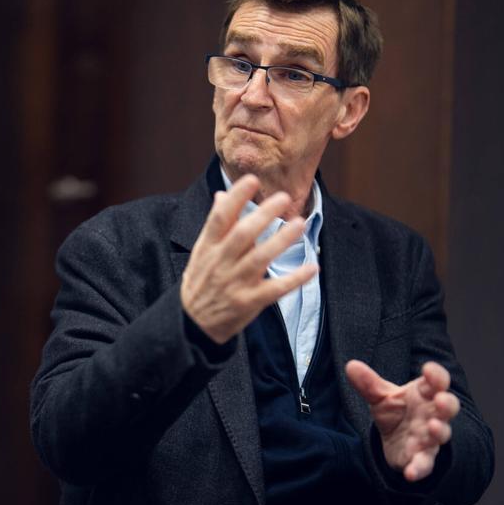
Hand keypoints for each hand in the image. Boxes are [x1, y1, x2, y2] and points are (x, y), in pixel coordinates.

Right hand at [180, 175, 318, 343]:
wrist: (192, 324)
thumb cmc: (201, 283)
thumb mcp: (201, 253)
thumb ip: (215, 226)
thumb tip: (222, 195)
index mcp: (208, 248)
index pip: (219, 218)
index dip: (235, 198)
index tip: (252, 180)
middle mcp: (221, 263)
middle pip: (243, 234)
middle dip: (263, 214)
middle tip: (284, 197)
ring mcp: (235, 283)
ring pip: (260, 258)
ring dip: (281, 240)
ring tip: (301, 223)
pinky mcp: (248, 303)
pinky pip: (275, 289)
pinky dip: (294, 279)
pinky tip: (312, 268)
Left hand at [345, 359, 458, 481]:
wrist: (394, 440)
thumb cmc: (396, 412)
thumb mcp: (381, 397)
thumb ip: (369, 384)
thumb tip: (350, 366)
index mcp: (425, 394)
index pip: (437, 381)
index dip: (435, 375)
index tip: (427, 369)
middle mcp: (432, 414)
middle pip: (448, 407)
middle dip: (447, 403)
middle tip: (441, 399)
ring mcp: (430, 437)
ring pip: (441, 434)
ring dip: (439, 431)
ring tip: (434, 427)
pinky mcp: (422, 458)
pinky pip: (425, 464)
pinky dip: (420, 468)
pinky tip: (411, 473)